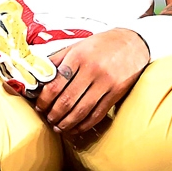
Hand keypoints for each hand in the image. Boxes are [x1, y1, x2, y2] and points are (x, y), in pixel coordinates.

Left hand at [33, 28, 148, 135]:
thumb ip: (57, 60)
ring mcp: (106, 83)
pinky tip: (76, 127)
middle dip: (53, 114)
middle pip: (66, 100)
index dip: (44, 100)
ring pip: (81, 111)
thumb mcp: (78, 45)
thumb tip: (38, 75)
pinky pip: (97, 114)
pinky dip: (84, 125)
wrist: (134, 43)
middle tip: (47, 118)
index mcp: (78, 56)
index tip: (39, 106)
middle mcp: (92, 70)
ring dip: (66, 123)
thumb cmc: (103, 44)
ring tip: (58, 127)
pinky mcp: (116, 93)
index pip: (55, 84)